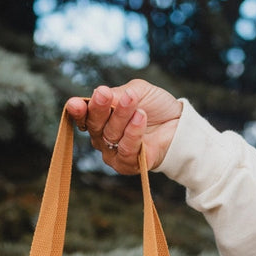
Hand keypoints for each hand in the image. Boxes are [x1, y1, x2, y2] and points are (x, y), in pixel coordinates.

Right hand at [65, 80, 182, 173]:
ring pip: (111, 135)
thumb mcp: (136, 91)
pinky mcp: (129, 165)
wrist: (179, 123)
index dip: (78, 111)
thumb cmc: (155, 106)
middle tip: (104, 93)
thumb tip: (101, 94)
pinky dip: (133, 132)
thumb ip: (118, 94)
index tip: (76, 104)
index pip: (84, 116)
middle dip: (99, 108)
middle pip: (94, 125)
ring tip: (133, 100)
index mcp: (100, 118)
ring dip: (122, 115)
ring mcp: (114, 153)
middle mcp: (102, 138)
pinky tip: (140, 117)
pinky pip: (126, 150)